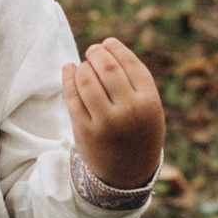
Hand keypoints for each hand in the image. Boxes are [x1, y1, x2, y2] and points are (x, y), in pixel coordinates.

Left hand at [64, 35, 163, 190]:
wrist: (128, 174)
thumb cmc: (138, 132)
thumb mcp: (148, 108)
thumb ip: (134, 81)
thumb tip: (105, 46)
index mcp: (149, 102)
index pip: (130, 64)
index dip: (116, 49)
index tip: (107, 43)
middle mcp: (129, 111)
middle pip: (107, 68)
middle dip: (97, 53)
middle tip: (92, 50)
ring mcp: (106, 122)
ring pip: (87, 79)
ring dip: (82, 67)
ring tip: (83, 67)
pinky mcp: (85, 131)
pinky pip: (72, 97)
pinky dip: (68, 78)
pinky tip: (69, 70)